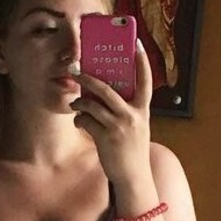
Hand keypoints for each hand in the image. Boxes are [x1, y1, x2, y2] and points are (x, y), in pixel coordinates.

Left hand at [71, 41, 152, 186]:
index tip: (136, 43)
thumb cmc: (132, 151)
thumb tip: (101, 96)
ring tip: (75, 103)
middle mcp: (132, 115)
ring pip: (92, 104)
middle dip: (88, 77)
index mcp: (143, 110)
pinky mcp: (106, 138)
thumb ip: (126, 111)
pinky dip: (80, 120)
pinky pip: (87, 121)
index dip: (142, 61)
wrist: (134, 177)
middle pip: (106, 88)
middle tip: (75, 70)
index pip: (145, 80)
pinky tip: (80, 122)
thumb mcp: (137, 127)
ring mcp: (119, 127)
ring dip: (79, 102)